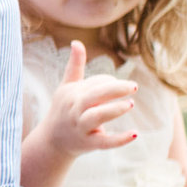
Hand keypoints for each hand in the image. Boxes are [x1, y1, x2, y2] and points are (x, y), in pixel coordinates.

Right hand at [35, 40, 137, 159]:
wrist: (52, 142)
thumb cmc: (63, 110)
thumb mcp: (66, 87)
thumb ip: (74, 65)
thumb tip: (76, 42)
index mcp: (72, 94)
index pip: (94, 83)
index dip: (109, 82)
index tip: (115, 86)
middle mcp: (75, 110)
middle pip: (94, 96)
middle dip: (114, 89)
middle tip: (134, 86)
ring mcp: (81, 127)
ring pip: (96, 117)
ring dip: (113, 110)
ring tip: (130, 104)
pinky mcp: (88, 144)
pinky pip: (104, 142)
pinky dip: (119, 139)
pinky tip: (135, 134)